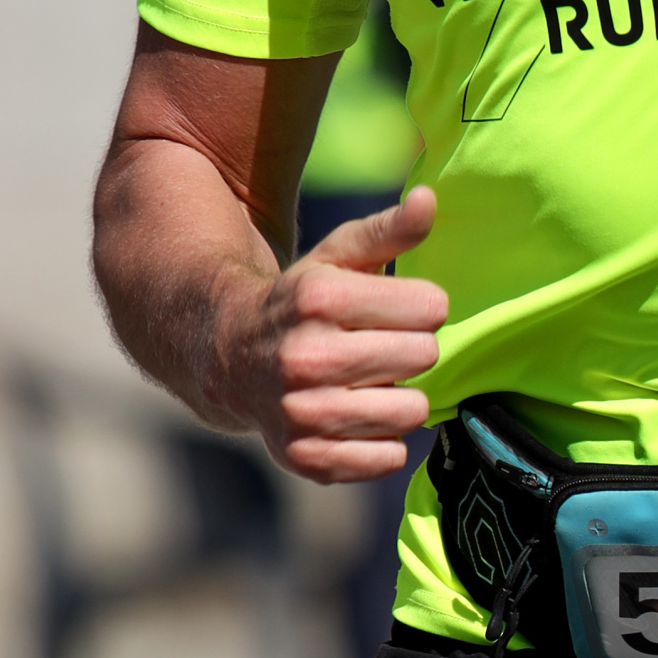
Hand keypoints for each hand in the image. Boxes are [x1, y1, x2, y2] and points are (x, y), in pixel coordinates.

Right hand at [210, 187, 448, 482]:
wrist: (226, 356)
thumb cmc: (301, 302)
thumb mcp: (337, 257)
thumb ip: (389, 230)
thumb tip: (429, 200)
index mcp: (320, 299)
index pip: (431, 308)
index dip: (422, 307)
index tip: (398, 310)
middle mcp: (307, 357)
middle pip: (423, 356)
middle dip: (411, 349)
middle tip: (381, 347)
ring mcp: (303, 412)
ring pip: (411, 410)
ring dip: (400, 397)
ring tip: (369, 383)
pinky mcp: (306, 457)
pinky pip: (388, 458)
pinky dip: (383, 442)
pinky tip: (358, 419)